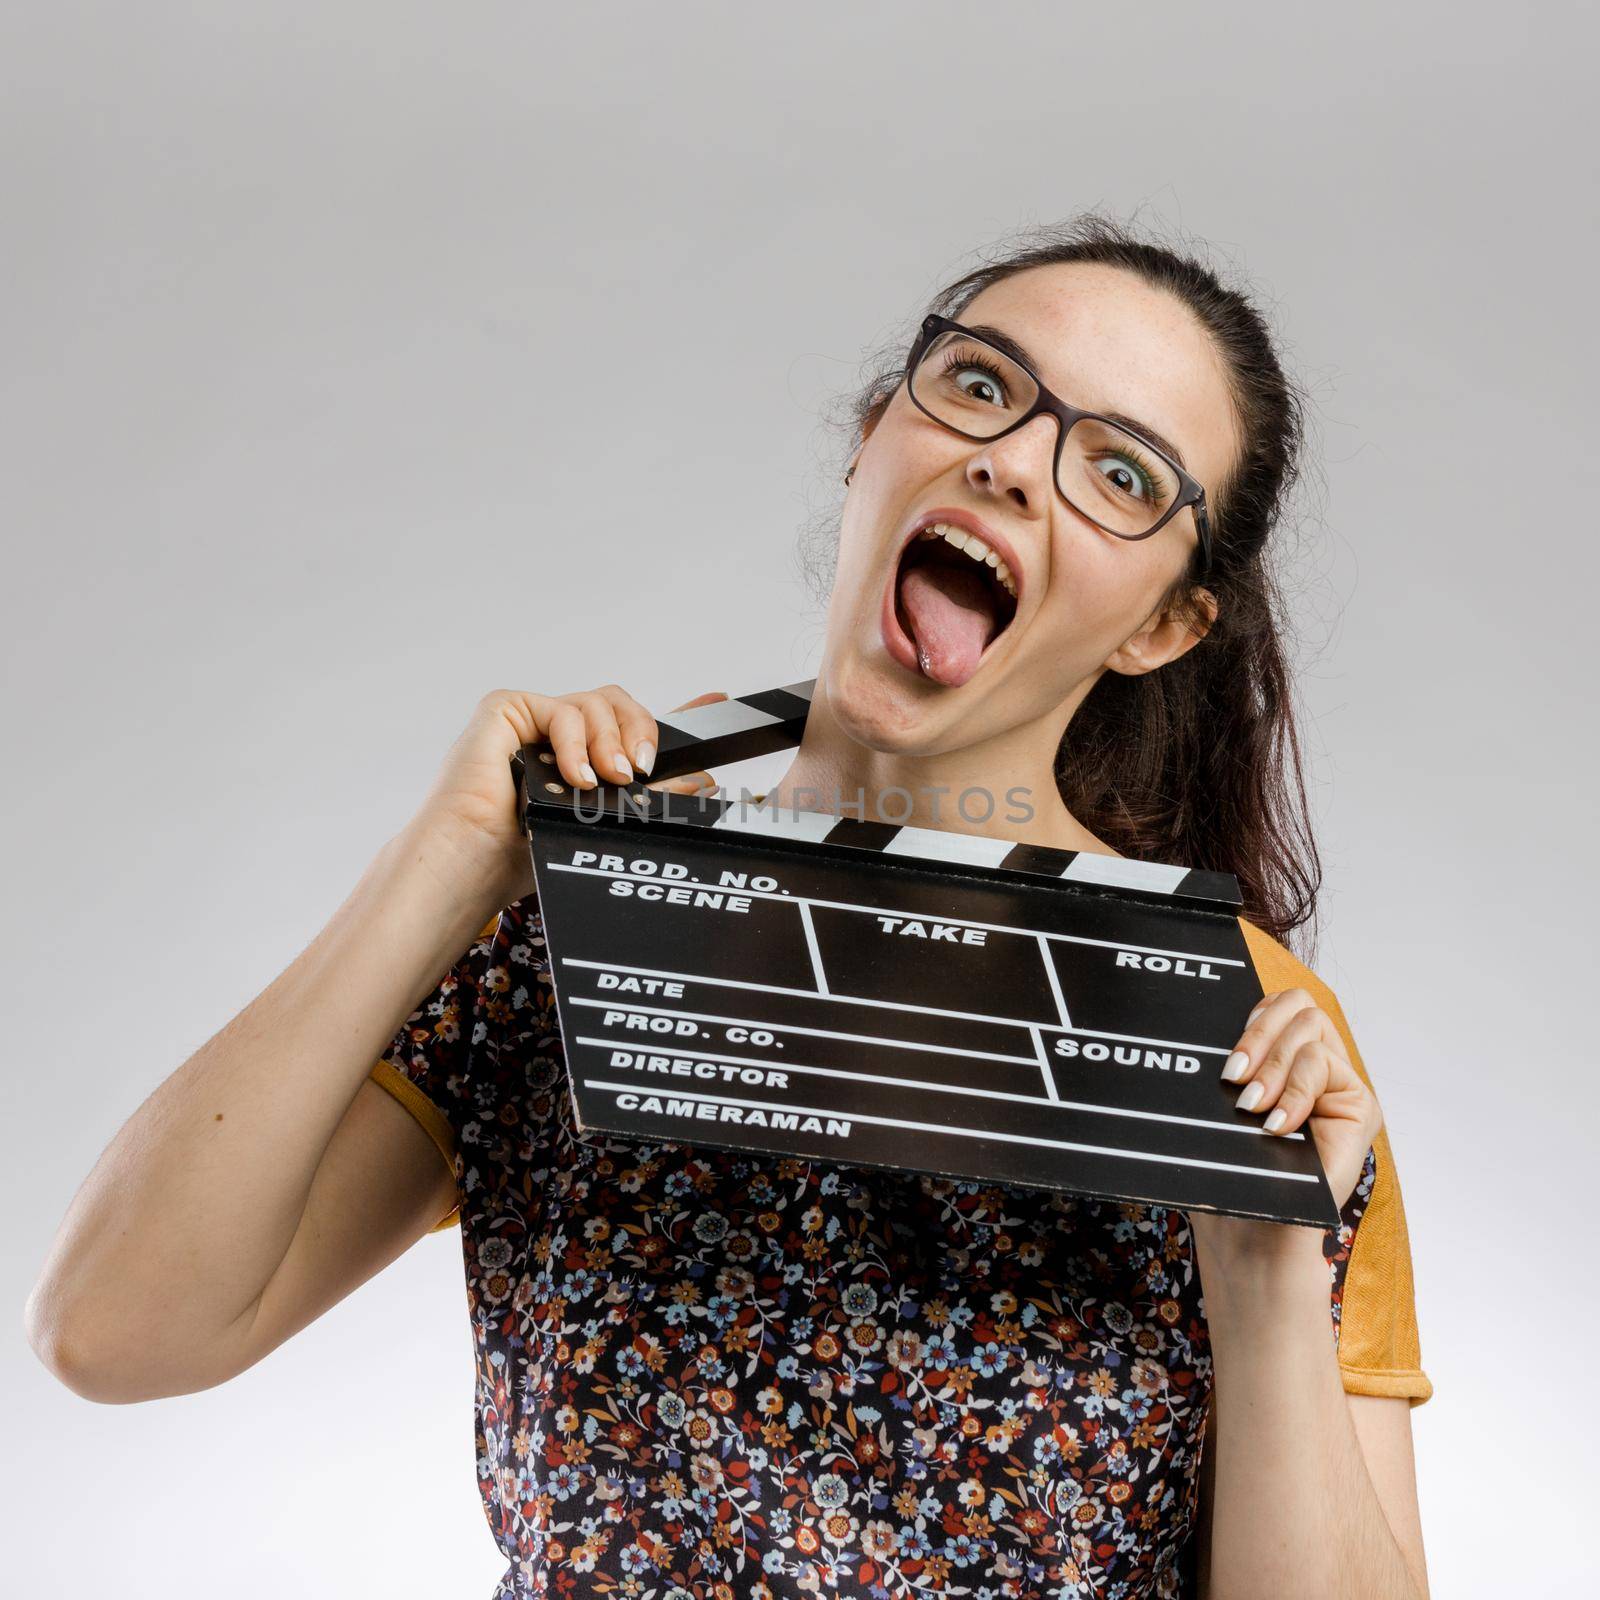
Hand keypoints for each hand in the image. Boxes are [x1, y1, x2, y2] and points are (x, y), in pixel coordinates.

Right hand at [407, 685, 726, 907]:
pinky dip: (576, 741)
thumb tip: (701, 780)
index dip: (675, 713)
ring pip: (597, 703)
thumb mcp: (603, 825)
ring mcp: (533, 721)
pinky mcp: (507, 710)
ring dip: (610, 743)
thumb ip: (649, 798)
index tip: (718, 702)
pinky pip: (561, 708)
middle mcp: (559, 736)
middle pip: (619, 706)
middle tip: (642, 770)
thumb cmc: (522, 854)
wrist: (475, 866)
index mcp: (580, 758)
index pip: (630, 727)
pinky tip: (576, 775)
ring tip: (607, 781)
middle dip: (641, 733)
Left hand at [1190, 986, 1383, 1262]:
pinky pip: (1324, 1065)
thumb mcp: (1220, 1106)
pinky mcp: (1360, 1106)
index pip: (1277, 1004)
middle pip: (1298, 1003)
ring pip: (1309, 1031)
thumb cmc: (1231, 1173)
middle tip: (1233, 1077)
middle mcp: (1314, 1066)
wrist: (1256, 1233)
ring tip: (1251, 1107)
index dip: (1254, 1014)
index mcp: (1281, 1059)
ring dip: (1273, 1066)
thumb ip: (1231, 1064)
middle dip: (1259, 1032)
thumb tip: (1204, 1020)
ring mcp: (1339, 1084)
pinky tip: (1278, 1127)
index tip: (1227, 1054)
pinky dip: (1295, 1092)